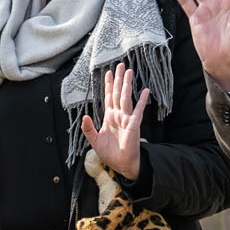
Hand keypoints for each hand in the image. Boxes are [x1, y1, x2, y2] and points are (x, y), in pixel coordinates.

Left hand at [79, 64, 149, 180]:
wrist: (120, 164)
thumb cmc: (109, 153)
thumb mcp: (94, 140)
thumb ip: (88, 128)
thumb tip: (84, 116)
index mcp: (109, 117)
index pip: (108, 97)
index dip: (108, 85)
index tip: (107, 72)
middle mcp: (118, 115)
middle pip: (118, 93)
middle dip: (118, 79)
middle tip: (119, 65)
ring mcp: (126, 118)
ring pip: (126, 98)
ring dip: (127, 84)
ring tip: (129, 71)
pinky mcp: (133, 124)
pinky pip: (138, 110)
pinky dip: (141, 101)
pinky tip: (145, 90)